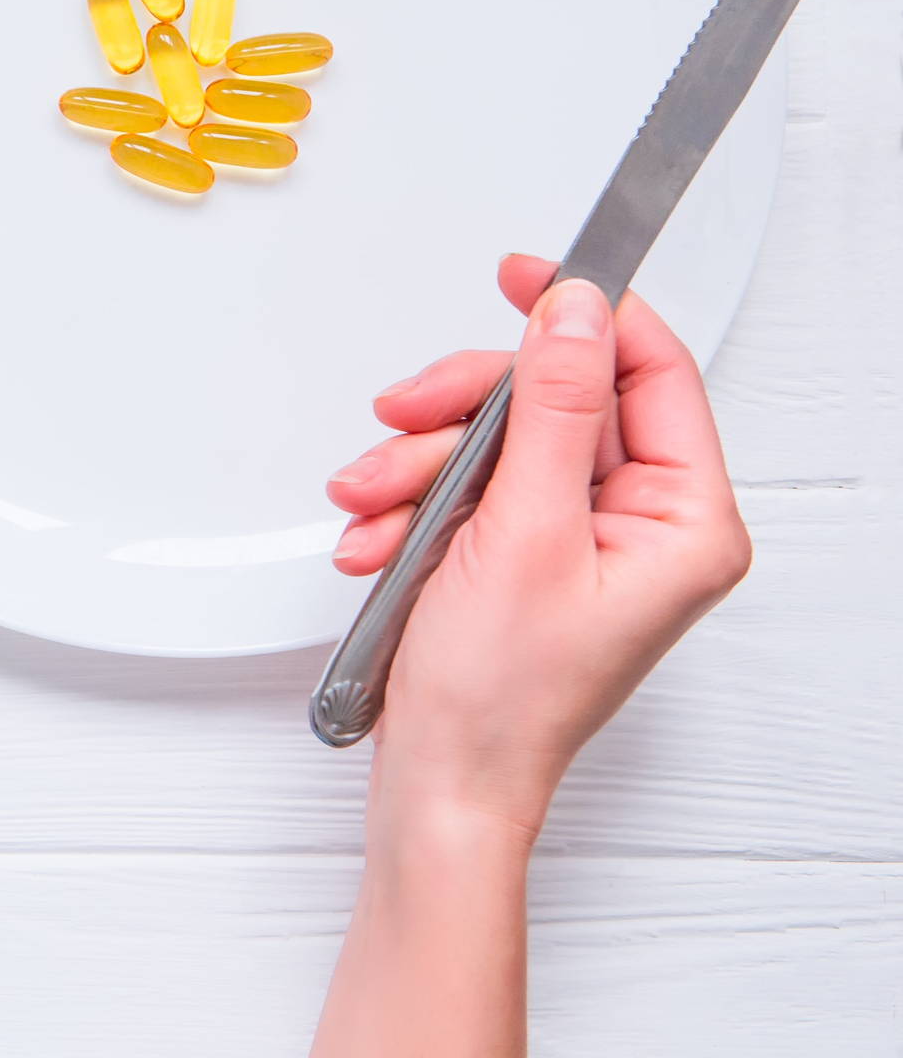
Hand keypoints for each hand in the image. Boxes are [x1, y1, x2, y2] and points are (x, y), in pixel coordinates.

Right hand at [323, 255, 750, 838]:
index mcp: (684, 522)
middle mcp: (641, 525)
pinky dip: (409, 503)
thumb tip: (573, 313)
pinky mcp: (521, 552)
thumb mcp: (522, 530)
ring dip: (418, 464)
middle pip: (555, 400)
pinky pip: (464, 484)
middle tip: (404, 418)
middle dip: (462, 413)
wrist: (440, 783)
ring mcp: (578, 538)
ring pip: (496, 439)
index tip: (526, 274)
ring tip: (373, 506)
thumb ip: (554, 409)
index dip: (586, 314)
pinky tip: (378, 539)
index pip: (651, 373)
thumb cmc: (500, 698)